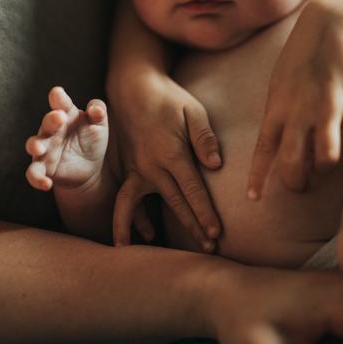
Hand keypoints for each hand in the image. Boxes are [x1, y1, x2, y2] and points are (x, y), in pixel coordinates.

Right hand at [25, 87, 108, 191]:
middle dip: (51, 120)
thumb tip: (94, 108)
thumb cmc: (92, 140)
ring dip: (35, 146)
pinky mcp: (43, 168)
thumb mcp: (99, 125)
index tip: (57, 93)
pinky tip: (46, 184)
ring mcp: (45, 149)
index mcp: (66, 115)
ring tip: (39, 148)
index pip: (61, 104)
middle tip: (59, 117)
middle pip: (47, 123)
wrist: (89, 168)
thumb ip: (99, 112)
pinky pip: (34, 173)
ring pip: (34, 146)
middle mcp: (52, 130)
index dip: (59, 98)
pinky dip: (37, 179)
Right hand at [111, 73, 221, 249]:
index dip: (205, 214)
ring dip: (149, 231)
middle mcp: (151, 166)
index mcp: (171, 153)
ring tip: (157, 256)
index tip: (217, 234)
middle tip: (209, 249)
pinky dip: (129, 219)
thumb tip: (216, 165)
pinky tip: (141, 235)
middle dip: (193, 228)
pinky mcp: (128, 168)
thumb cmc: (168, 98)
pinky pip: (125, 199)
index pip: (192, 191)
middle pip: (175, 204)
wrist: (133, 88)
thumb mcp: (193, 110)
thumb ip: (205, 138)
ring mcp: (136, 169)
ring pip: (142, 208)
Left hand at [248, 0, 342, 197]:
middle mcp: (298, 113)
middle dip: (296, 183)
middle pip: (294, 165)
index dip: (257, 178)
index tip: (253, 198)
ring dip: (326, 171)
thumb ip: (278, 111)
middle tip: (300, 185)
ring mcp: (325, 110)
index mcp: (276, 108)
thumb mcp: (279, 82)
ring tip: (327, 169)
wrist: (330, 24)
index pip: (263, 151)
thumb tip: (279, 138)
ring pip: (326, 161)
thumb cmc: (300, 54)